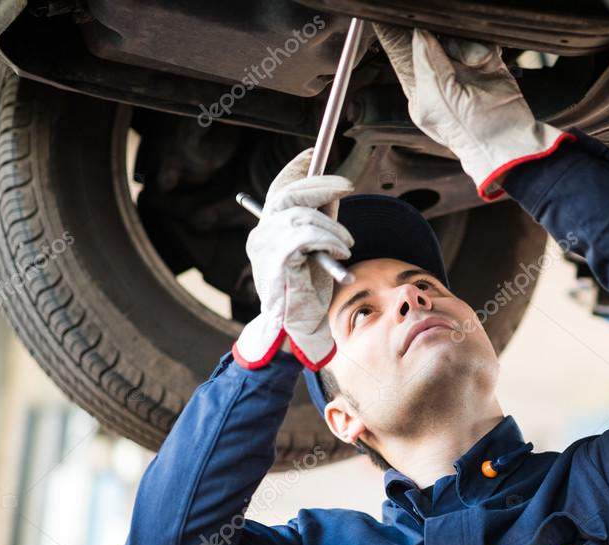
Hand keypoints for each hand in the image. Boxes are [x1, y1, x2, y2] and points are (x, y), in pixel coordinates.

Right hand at [232, 147, 354, 369]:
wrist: (303, 326)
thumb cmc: (311, 289)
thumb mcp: (320, 245)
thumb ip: (322, 218)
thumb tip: (333, 188)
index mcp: (267, 230)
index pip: (279, 188)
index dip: (296, 168)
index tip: (314, 153)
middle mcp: (260, 235)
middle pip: (288, 195)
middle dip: (321, 185)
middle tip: (347, 187)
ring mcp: (265, 248)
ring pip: (301, 216)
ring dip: (332, 226)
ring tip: (346, 244)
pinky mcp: (277, 261)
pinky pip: (305, 235)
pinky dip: (328, 239)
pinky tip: (339, 252)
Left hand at [373, 24, 572, 199]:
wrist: (509, 141)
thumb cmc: (468, 132)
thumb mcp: (436, 98)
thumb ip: (425, 62)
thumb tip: (418, 33)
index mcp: (421, 91)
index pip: (405, 54)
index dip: (402, 34)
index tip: (403, 18)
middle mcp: (441, 79)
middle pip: (431, 39)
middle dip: (438, 38)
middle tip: (445, 45)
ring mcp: (465, 72)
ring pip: (456, 37)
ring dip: (463, 45)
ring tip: (472, 64)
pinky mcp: (488, 65)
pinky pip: (481, 41)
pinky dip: (482, 46)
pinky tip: (484, 62)